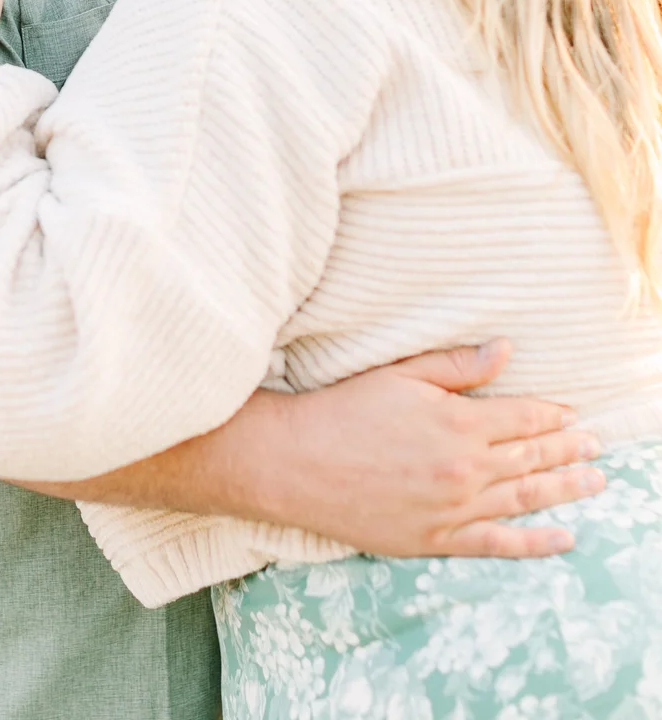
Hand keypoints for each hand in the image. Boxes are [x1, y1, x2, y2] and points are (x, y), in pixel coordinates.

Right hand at [263, 340, 603, 557]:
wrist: (296, 463)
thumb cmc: (343, 410)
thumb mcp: (401, 375)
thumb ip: (456, 367)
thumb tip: (504, 350)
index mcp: (458, 422)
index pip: (522, 417)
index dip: (551, 415)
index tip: (573, 414)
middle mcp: (464, 468)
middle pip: (531, 457)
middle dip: (567, 449)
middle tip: (596, 446)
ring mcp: (452, 508)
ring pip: (524, 498)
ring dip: (564, 489)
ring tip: (594, 482)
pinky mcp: (435, 539)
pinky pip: (497, 543)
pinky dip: (535, 542)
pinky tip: (562, 537)